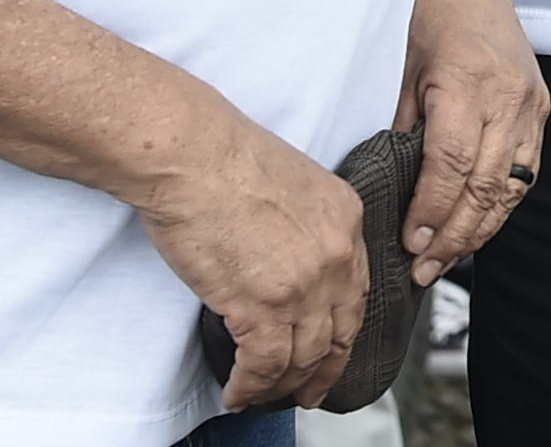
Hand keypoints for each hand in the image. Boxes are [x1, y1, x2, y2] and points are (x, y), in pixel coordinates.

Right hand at [132, 110, 367, 409]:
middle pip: (339, 330)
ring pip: (304, 356)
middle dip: (325, 369)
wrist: (192, 155)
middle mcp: (335, 255)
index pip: (357, 290)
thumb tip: (289, 260)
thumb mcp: (294, 182)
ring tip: (264, 395)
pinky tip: (237, 393)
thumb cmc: (225, 158)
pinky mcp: (262, 305)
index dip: (343, 327)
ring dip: (282, 385)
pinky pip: (264, 365)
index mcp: (346, 218)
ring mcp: (303, 284)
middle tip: (311, 390)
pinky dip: (250, 386)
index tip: (332, 346)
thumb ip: (305, 224)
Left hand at [394, 0, 548, 283]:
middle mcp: (510, 95)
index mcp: (470, 82)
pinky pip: (527, 169)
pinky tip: (477, 225)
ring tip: (447, 259)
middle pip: (486, 185)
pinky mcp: (542, 106)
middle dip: (454, 235)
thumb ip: (400, 130)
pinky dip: (502, 203)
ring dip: (480, 229)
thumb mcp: (401, 70)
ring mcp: (532, 102)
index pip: (452, 165)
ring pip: (512, 185)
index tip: (410, 243)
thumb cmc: (428, 14)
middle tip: (424, 268)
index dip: (432, 211)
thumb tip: (389, 190)